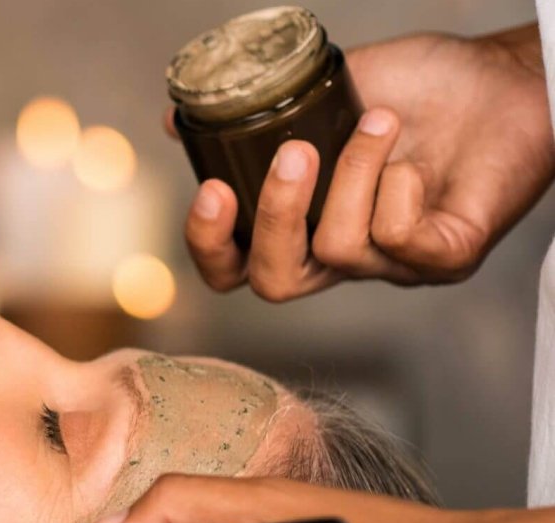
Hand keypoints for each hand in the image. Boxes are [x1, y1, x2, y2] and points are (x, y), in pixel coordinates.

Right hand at [179, 25, 554, 300]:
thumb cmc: (425, 88)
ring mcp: (393, 265)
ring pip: (337, 248)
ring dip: (353, 172)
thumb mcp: (326, 92)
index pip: (234, 267)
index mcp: (303, 224)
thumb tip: (175, 122)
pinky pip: (397, 239)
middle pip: (274, 283)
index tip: (212, 191)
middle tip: (293, 156)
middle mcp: (343, 256)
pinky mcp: (445, 258)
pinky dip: (398, 188)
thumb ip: (259, 111)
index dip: (209, 244)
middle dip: (273, 218)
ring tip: (382, 122)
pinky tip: (417, 159)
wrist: (508, 77)